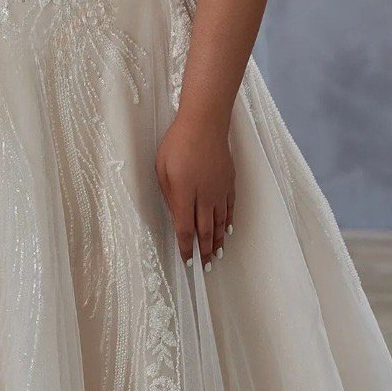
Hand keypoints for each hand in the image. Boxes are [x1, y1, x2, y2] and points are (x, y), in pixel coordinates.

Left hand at [154, 109, 234, 268]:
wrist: (205, 123)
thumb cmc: (177, 142)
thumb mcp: (161, 167)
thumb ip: (168, 193)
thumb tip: (175, 212)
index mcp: (184, 194)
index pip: (185, 228)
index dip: (186, 247)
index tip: (187, 260)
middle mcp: (204, 196)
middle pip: (205, 230)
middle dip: (204, 251)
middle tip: (204, 267)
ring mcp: (219, 190)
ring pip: (220, 222)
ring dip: (217, 240)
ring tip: (216, 254)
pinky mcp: (229, 183)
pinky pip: (230, 209)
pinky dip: (228, 222)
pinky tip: (227, 231)